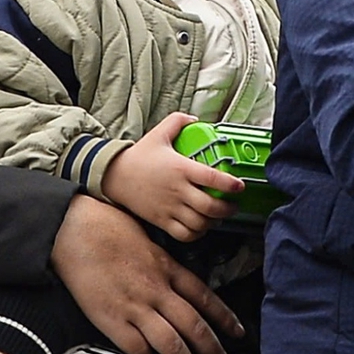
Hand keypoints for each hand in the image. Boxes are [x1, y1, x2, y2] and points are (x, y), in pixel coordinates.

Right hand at [50, 195, 243, 353]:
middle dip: (214, 352)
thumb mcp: (147, 241)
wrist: (76, 229)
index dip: (225, 318)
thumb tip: (176, 282)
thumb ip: (164, 265)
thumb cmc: (109, 227)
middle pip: (195, 327)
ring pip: (173, 344)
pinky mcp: (112, 320)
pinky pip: (138, 349)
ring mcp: (136, 307)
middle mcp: (158, 290)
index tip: (239, 334)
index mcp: (168, 268)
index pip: (206, 298)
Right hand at [100, 113, 241, 242]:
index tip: (239, 187)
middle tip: (233, 206)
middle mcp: (178, 190)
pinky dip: (197, 234)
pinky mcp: (161, 221)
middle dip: (227, 209)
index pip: (213, 178)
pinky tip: (200, 227)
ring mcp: (170, 208)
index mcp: (181, 168)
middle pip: (210, 207)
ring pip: (200, 223)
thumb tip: (197, 119)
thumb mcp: (159, 132)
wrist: (114, 176)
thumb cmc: (139, 156)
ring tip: (218, 217)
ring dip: (213, 223)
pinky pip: (185, 235)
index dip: (231, 185)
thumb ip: (179, 121)